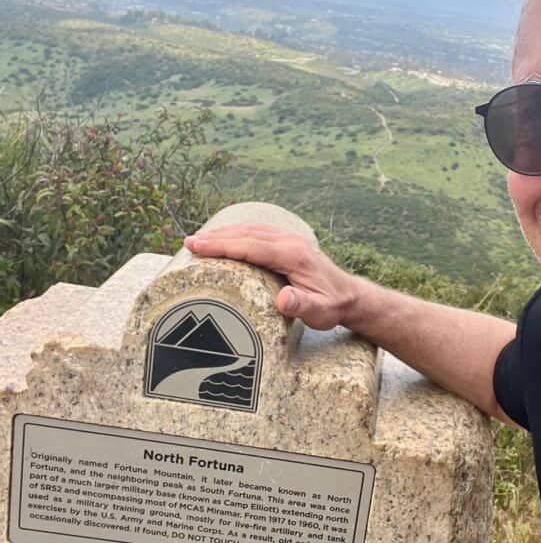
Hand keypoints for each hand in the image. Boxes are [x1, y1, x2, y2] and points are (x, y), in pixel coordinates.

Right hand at [184, 224, 358, 329]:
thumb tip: (284, 299)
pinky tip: (225, 238)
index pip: (251, 246)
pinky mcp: (289, 244)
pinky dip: (238, 234)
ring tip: (199, 240)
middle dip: (216, 237)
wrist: (350, 296)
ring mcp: (290, 240)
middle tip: (189, 242)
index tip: (197, 246)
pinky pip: (259, 234)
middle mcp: (290, 242)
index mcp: (293, 256)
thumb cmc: (332, 306)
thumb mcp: (319, 312)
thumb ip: (301, 305)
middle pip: (247, 234)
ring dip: (225, 233)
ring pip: (251, 231)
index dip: (222, 246)